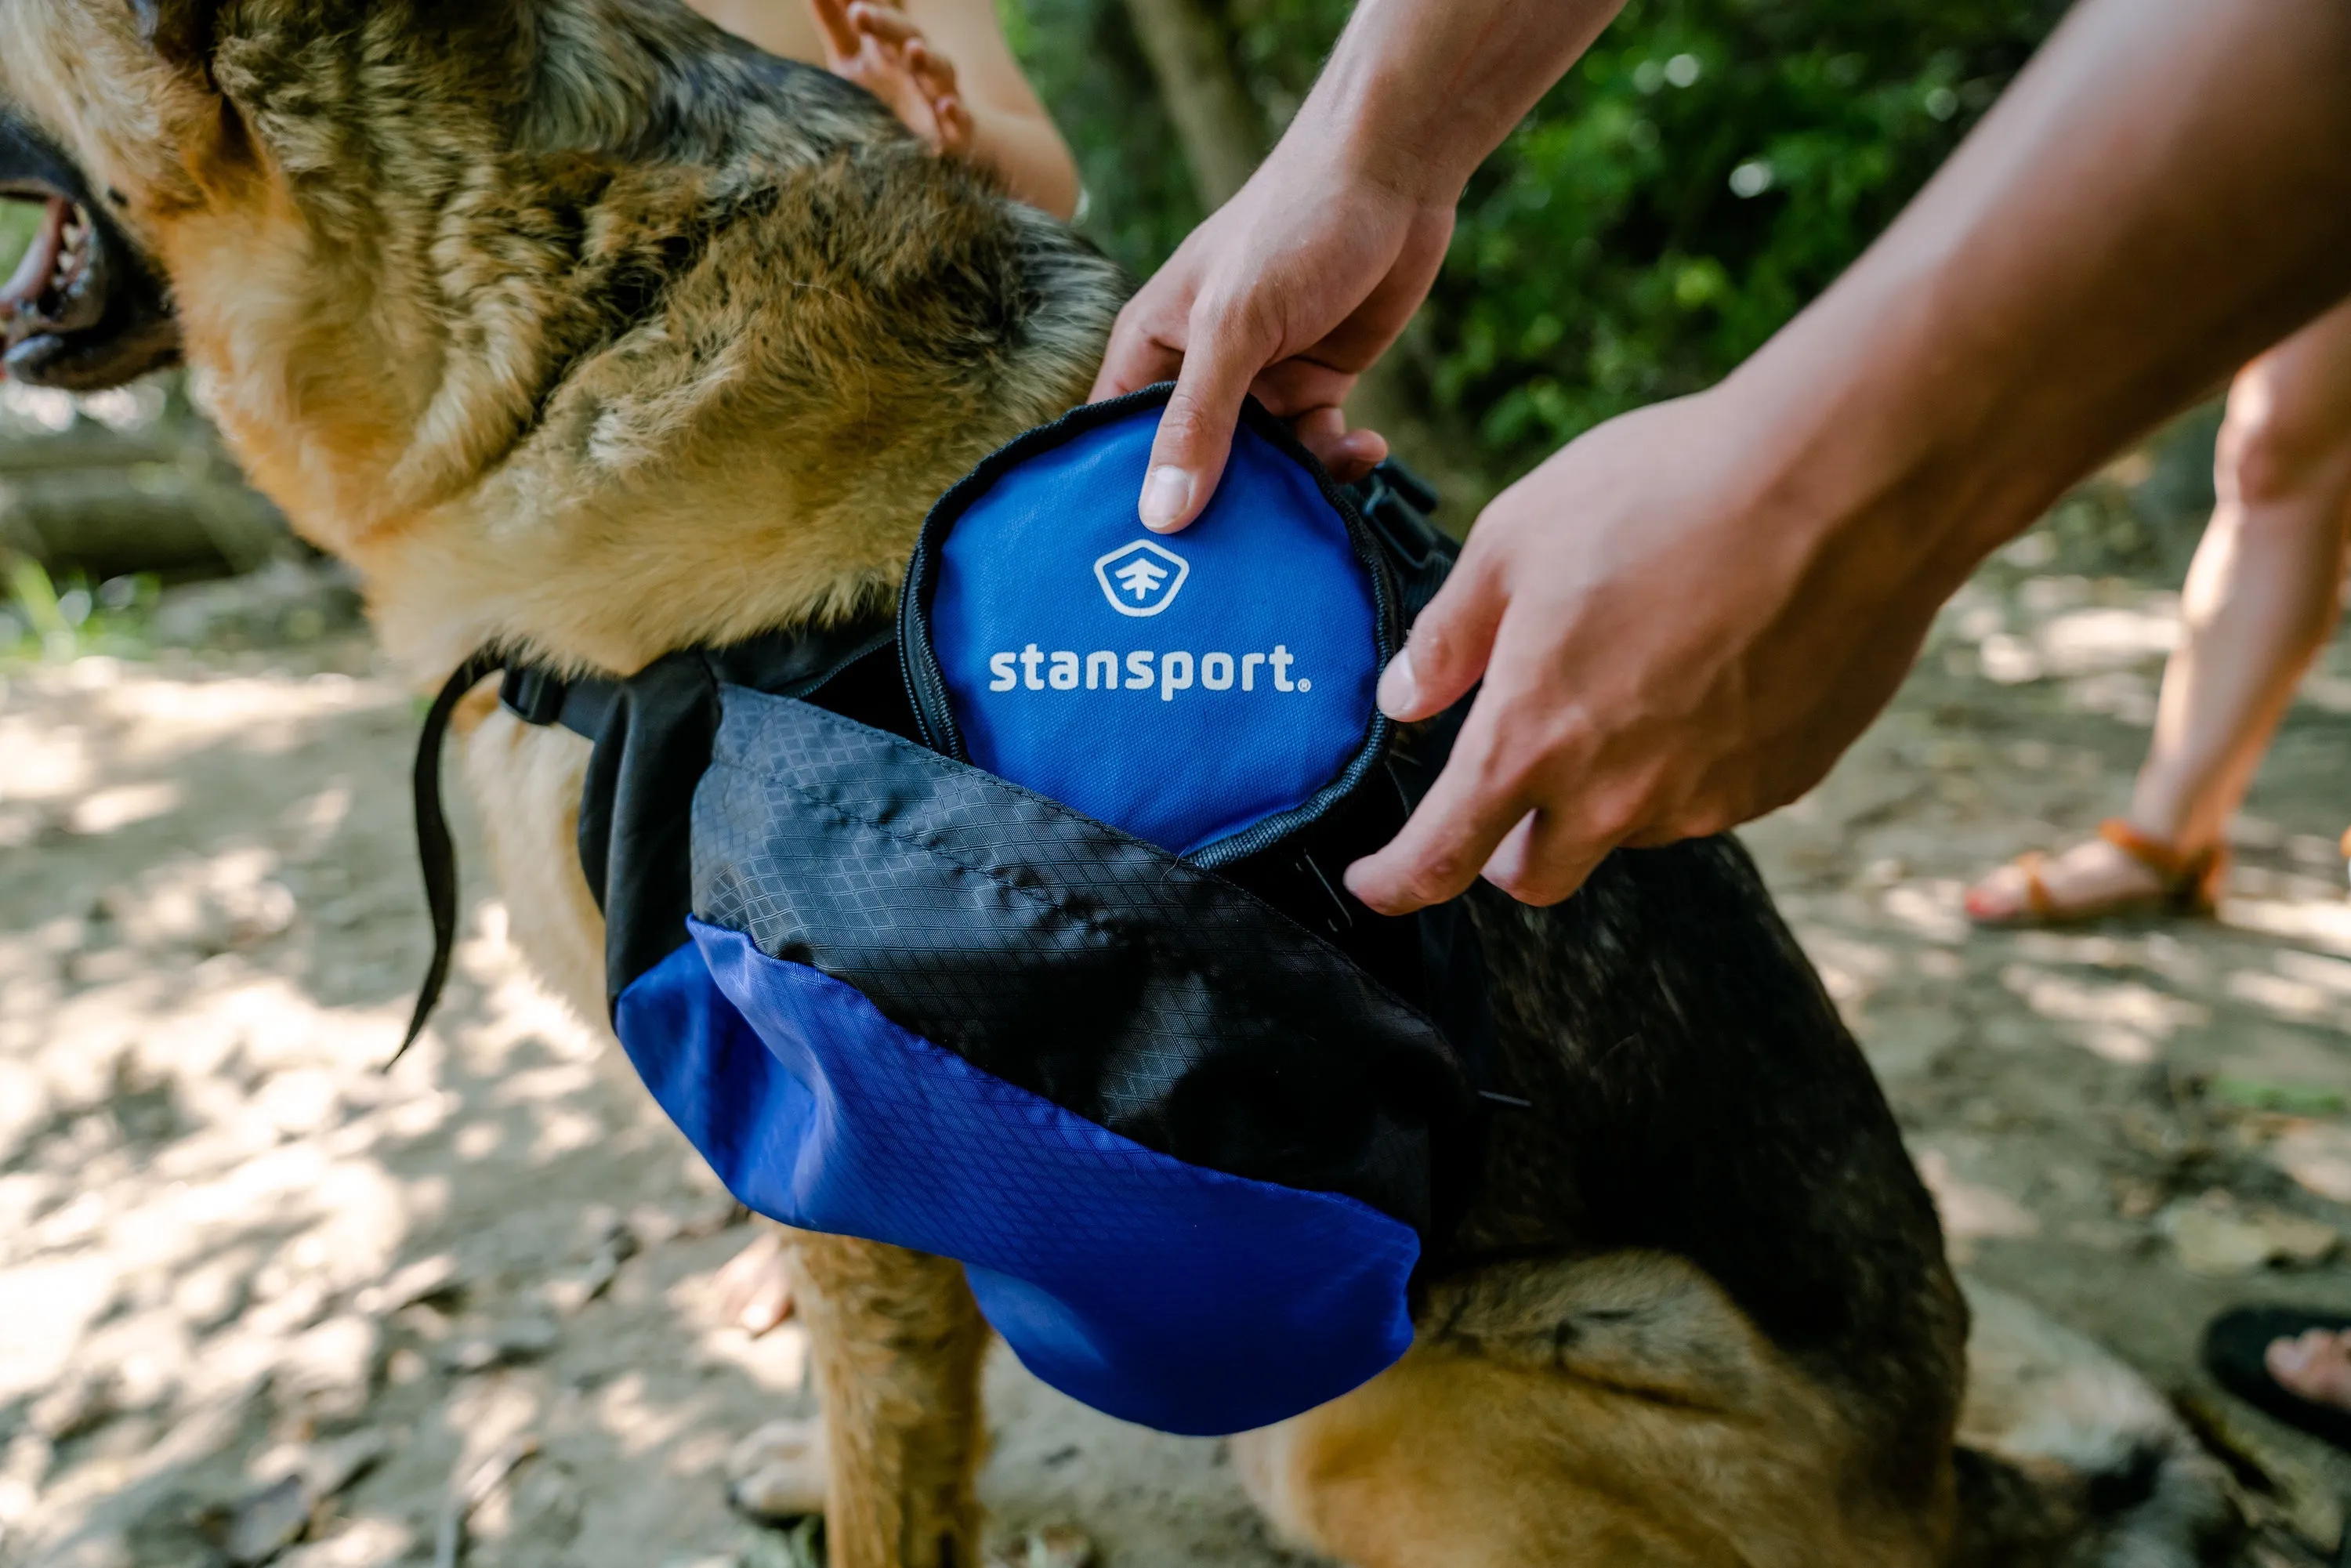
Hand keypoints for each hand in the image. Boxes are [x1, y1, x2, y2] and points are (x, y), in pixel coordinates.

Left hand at [809, 0, 972, 157]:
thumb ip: (833, 23)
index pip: (879, 11)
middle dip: (886, 23)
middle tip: (858, 12)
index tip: (849, 0)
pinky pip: (961, 121)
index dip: (867, 0)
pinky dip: (956, 114)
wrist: (934, 135)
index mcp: (890, 41)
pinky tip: (947, 107)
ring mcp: (938, 93)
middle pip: (906, 35)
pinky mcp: (955, 130)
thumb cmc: (886, 90)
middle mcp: (916, 62)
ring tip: (915, 50)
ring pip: (940, 71)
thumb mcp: (851, 59)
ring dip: (929, 60)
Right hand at [1089, 136, 1453, 528]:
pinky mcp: (1315, 384)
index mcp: (1150, 349)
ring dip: (1290, 490)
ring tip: (1319, 504)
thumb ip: (1199, 419)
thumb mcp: (1235, 326)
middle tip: (1236, 570)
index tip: (1135, 566)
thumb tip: (1161, 516)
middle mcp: (1198, 374)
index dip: (1121, 500)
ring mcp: (1259, 383)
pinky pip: (1316, 447)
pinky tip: (1368, 449)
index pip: (1114, 442)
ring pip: (1261, 468)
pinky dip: (1339, 459)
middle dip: (1216, 512)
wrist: (1392, 174)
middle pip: (1191, 468)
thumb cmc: (1293, 225)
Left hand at [1342, 386, 1953, 913]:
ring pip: (1629, 828)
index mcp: (1531, 740)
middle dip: (1506, 850)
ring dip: (1606, 789)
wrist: (1843, 486)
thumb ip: (1449, 635)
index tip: (1376, 884)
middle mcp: (1616, 795)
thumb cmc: (1664, 493)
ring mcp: (1707, 796)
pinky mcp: (1782, 781)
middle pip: (1538, 875)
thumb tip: (1401, 697)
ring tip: (1632, 676)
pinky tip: (1709, 672)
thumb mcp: (1515, 539)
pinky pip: (1710, 794)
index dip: (1396, 882)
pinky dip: (1687, 760)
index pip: (1442, 856)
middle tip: (1508, 785)